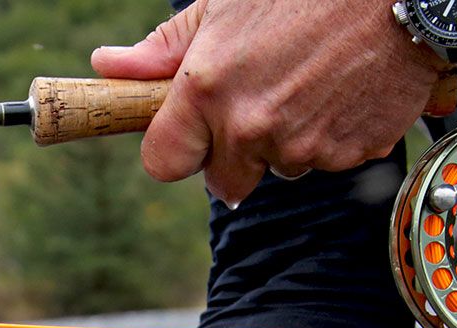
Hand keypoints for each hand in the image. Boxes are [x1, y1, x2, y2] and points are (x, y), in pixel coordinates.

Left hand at [91, 0, 443, 204]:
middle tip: (256, 104)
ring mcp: (304, 147)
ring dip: (286, 140)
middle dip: (233, 154)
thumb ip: (164, 48)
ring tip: (308, 82)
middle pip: (223, 182)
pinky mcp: (350, 154)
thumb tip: (107, 67)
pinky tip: (341, 90)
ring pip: (279, 169)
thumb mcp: (224, 6)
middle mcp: (252, 127)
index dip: (174, 151)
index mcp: (210, 91)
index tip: (186, 138)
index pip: (163, 163)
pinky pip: (328, 161)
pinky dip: (332, 135)